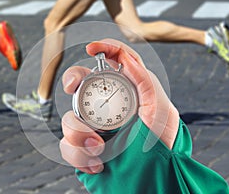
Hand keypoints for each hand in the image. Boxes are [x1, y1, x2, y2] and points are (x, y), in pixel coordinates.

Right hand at [60, 39, 179, 173]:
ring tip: (100, 148)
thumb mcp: (161, 112)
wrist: (153, 180)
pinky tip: (98, 163)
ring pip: (68, 117)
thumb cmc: (162, 145)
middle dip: (72, 80)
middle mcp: (106, 107)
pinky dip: (79, 155)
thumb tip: (125, 58)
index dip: (103, 49)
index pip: (114, 63)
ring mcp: (93, 127)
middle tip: (72, 88)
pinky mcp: (83, 148)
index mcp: (127, 93)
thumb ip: (145, 83)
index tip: (92, 49)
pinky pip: (67, 146)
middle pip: (81, 82)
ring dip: (79, 132)